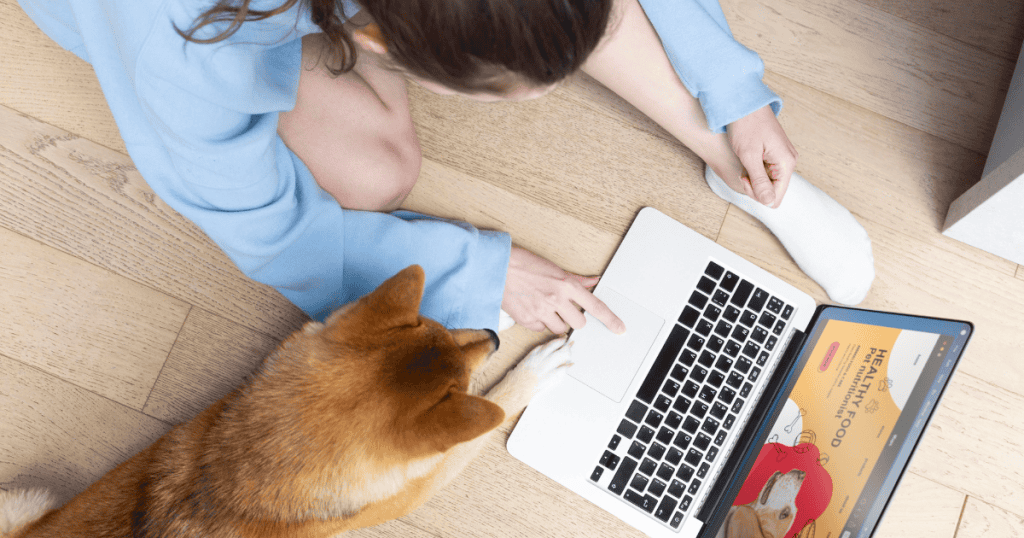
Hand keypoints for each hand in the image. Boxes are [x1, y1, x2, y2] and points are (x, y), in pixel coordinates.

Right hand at [502, 247, 625, 334]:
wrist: (496, 267)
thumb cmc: (522, 263)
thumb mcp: (553, 267)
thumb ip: (575, 279)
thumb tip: (592, 282)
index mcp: (566, 284)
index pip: (595, 306)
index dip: (610, 320)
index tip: (620, 329)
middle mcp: (556, 299)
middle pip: (579, 323)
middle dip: (573, 317)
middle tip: (563, 307)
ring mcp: (541, 311)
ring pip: (560, 329)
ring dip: (556, 321)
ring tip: (545, 306)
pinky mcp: (527, 320)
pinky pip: (541, 329)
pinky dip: (539, 322)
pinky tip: (533, 308)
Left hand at [725, 105, 798, 207]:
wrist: (743, 101)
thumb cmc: (745, 125)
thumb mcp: (749, 156)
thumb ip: (759, 181)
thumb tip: (769, 203)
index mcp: (786, 163)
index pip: (775, 197)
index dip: (757, 194)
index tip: (745, 178)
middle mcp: (788, 161)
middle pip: (772, 191)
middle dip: (754, 186)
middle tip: (742, 171)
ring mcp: (782, 157)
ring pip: (768, 182)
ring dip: (753, 178)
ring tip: (744, 163)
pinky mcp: (775, 153)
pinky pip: (766, 171)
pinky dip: (754, 169)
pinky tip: (746, 159)